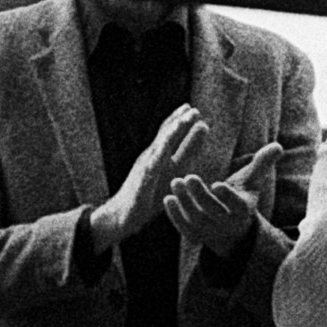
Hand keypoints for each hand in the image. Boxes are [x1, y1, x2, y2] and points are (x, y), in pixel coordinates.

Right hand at [90, 105, 214, 250]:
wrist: (121, 217)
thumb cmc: (149, 194)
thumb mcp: (174, 169)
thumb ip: (188, 151)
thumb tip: (204, 129)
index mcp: (158, 155)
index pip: (168, 133)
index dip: (179, 121)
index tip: (192, 109)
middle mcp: (149, 159)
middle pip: (163, 136)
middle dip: (177, 122)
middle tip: (192, 110)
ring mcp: (143, 171)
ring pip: (157, 150)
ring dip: (169, 135)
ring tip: (180, 123)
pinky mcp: (140, 186)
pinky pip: (148, 172)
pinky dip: (156, 160)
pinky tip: (164, 152)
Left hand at [167, 140, 281, 255]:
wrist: (231, 227)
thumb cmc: (241, 196)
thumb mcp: (252, 181)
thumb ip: (262, 163)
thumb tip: (278, 146)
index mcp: (243, 210)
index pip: (236, 205)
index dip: (228, 197)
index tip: (217, 184)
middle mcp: (227, 224)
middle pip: (213, 212)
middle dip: (200, 196)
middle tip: (188, 177)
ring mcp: (210, 232)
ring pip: (196, 220)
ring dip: (185, 202)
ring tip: (175, 182)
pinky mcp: (196, 236)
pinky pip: (185, 229)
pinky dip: (175, 216)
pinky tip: (168, 199)